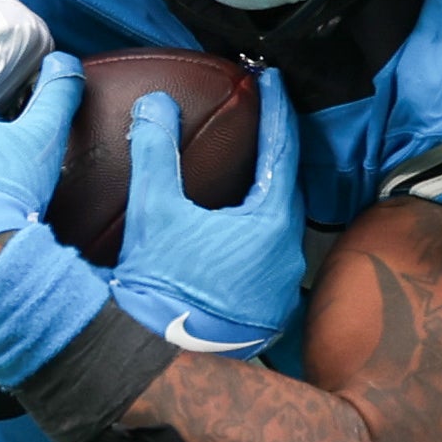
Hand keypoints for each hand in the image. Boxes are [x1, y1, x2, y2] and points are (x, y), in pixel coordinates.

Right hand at [106, 70, 303, 359]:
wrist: (155, 362)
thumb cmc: (158, 290)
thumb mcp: (153, 211)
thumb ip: (155, 151)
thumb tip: (156, 104)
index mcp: (271, 226)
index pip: (282, 150)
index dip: (276, 109)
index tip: (271, 79)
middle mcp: (287, 257)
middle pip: (287, 188)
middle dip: (275, 150)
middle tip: (263, 117)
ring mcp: (280, 289)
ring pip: (280, 226)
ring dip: (266, 195)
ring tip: (249, 168)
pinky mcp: (265, 312)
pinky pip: (269, 257)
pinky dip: (256, 232)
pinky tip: (235, 228)